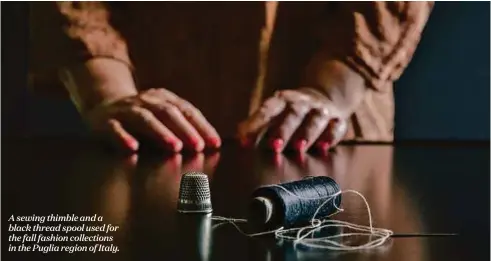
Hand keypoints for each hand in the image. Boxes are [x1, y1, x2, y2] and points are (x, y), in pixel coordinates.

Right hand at [86, 88, 220, 151]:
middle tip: (198, 146)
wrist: (103, 106)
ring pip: (144, 118)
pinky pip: (114, 129)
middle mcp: (146, 101)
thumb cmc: (143, 120)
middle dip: (185, 130)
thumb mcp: (164, 119)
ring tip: (175, 147)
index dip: (202, 126)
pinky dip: (123, 138)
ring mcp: (125, 110)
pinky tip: (132, 148)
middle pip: (168, 113)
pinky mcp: (105, 122)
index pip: (186, 110)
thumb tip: (212, 145)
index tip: (215, 143)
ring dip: (161, 133)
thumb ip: (184, 129)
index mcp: (164, 99)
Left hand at [237, 88, 347, 152]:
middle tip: (274, 147)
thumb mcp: (272, 114)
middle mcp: (301, 103)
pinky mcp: (337, 120)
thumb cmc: (289, 113)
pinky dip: (330, 136)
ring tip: (299, 148)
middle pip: (292, 114)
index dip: (255, 125)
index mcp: (281, 101)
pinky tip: (324, 147)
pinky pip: (335, 127)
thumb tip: (240, 139)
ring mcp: (320, 110)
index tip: (244, 142)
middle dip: (283, 130)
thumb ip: (256, 126)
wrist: (323, 98)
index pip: (266, 110)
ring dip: (307, 133)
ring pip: (315, 119)